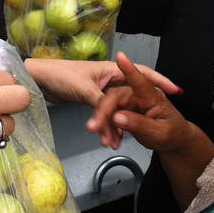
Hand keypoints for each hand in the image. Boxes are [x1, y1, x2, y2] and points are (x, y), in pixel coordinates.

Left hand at [25, 56, 180, 147]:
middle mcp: (110, 79)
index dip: (160, 81)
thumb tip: (113, 117)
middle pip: (132, 95)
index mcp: (111, 70)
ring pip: (118, 109)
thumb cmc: (60, 75)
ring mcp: (102, 90)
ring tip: (120, 142)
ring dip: (119, 125)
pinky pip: (106, 114)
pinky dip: (107, 126)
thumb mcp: (84, 89)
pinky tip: (107, 139)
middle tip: (154, 124)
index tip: (175, 91)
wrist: (38, 80)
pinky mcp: (93, 100)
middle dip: (141, 110)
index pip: (141, 73)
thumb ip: (101, 102)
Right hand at [90, 52, 194, 151]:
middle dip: (103, 112)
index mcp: (152, 96)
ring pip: (109, 108)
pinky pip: (111, 118)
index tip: (120, 57)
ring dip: (104, 124)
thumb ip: (139, 124)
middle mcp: (139, 96)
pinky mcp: (125, 112)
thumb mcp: (159, 132)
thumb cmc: (172, 133)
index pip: (139, 80)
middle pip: (115, 97)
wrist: (174, 142)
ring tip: (106, 141)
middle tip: (94, 127)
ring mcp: (131, 104)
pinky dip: (108, 130)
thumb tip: (118, 117)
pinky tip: (111, 140)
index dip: (128, 68)